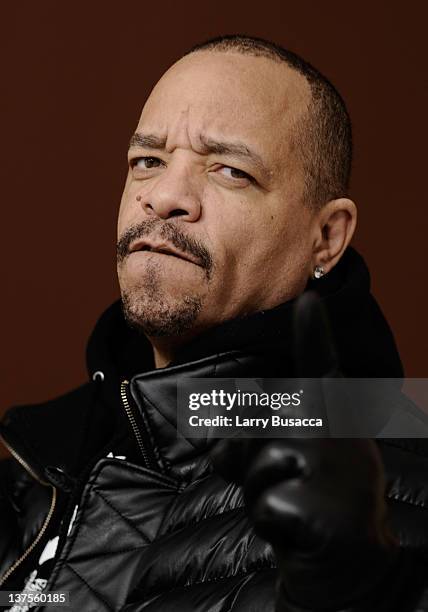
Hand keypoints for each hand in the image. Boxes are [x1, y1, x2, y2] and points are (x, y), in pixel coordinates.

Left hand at [211, 293, 398, 609]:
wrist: (350, 558)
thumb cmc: (315, 494)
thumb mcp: (296, 458)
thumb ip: (264, 435)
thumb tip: (218, 430)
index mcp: (332, 419)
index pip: (323, 369)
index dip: (314, 335)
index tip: (309, 303)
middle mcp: (334, 434)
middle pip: (252, 424)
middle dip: (245, 453)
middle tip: (284, 477)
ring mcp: (325, 469)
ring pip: (251, 464)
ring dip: (258, 488)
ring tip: (294, 500)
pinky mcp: (310, 506)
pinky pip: (261, 503)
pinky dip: (270, 519)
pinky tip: (299, 526)